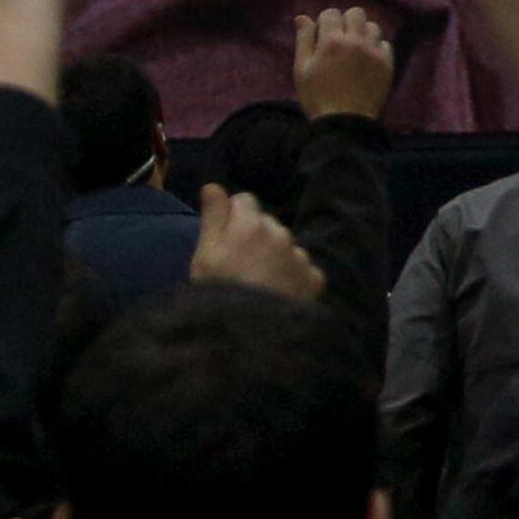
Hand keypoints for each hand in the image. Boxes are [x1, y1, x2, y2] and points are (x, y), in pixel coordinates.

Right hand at [190, 182, 327, 301]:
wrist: (249, 333)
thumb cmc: (218, 292)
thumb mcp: (204, 255)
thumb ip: (213, 217)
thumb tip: (213, 186)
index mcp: (250, 223)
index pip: (244, 200)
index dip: (233, 217)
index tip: (226, 239)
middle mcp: (280, 232)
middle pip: (267, 223)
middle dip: (256, 236)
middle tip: (241, 266)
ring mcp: (299, 256)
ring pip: (287, 246)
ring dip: (276, 256)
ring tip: (260, 284)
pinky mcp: (314, 279)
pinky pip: (303, 269)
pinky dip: (294, 277)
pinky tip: (279, 294)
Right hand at [293, 5, 395, 122]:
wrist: (344, 124)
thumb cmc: (317, 97)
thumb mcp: (302, 69)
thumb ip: (304, 40)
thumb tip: (302, 17)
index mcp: (332, 41)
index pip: (331, 13)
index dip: (325, 22)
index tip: (323, 35)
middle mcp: (356, 41)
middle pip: (356, 13)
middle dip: (346, 21)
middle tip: (340, 39)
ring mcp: (374, 52)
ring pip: (373, 26)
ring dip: (363, 32)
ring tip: (356, 48)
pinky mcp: (388, 64)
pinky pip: (385, 44)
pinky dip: (377, 47)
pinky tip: (368, 60)